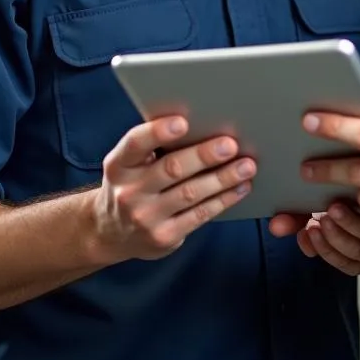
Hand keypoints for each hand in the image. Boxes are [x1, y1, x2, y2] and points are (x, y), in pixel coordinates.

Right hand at [90, 116, 255, 261]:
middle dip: (204, 155)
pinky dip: (224, 199)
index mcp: (119, 165)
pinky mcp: (164, 237)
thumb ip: (154, 146)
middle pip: (171, 169)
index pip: (135, 144)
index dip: (158, 132)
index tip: (183, 122)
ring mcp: (146, 218)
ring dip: (222, 178)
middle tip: (231, 144)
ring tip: (246, 165)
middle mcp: (128, 192)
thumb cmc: (132, 184)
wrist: (112, 233)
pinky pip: (199, 215)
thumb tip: (202, 122)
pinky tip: (240, 187)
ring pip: (190, 193)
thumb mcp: (130, 164)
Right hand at [270, 204, 359, 275]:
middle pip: (351, 250)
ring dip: (347, 226)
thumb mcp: (324, 214)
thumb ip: (299, 219)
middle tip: (320, 219)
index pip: (335, 258)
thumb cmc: (350, 204)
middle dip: (332, 238)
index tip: (306, 232)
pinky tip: (355, 199)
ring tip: (333, 208)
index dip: (320, 248)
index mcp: (353, 254)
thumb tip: (274, 226)